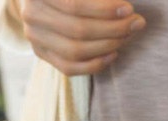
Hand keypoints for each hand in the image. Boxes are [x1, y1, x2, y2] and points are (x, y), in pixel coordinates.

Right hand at [14, 0, 145, 74]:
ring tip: (127, 36)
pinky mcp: (40, 53)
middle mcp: (31, 13)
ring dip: (107, 46)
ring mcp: (33, 36)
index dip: (104, 10)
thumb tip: (126, 10)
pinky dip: (94, 64)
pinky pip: (69, 67)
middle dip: (113, 29)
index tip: (128, 9)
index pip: (74, 5)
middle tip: (136, 23)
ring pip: (74, 51)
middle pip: (77, 30)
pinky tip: (114, 54)